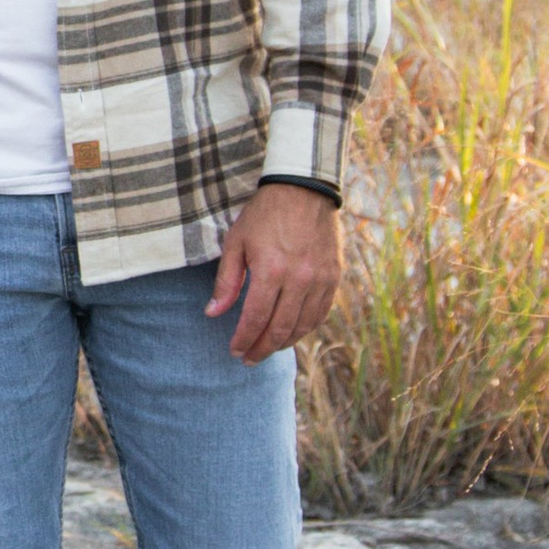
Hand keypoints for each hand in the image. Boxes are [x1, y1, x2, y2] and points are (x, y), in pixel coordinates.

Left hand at [207, 181, 342, 363]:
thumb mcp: (236, 242)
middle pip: (280, 329)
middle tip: (249, 359)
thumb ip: (227, 281)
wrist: (304, 189)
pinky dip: (305, 328)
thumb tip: (213, 313)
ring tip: (267, 348)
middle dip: (261, 348)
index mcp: (271, 271)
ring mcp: (321, 280)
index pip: (255, 319)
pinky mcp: (334, 277)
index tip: (235, 351)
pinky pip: (321, 313)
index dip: (244, 340)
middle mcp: (299, 280)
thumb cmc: (264, 214)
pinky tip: (292, 333)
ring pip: (303, 326)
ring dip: (284, 343)